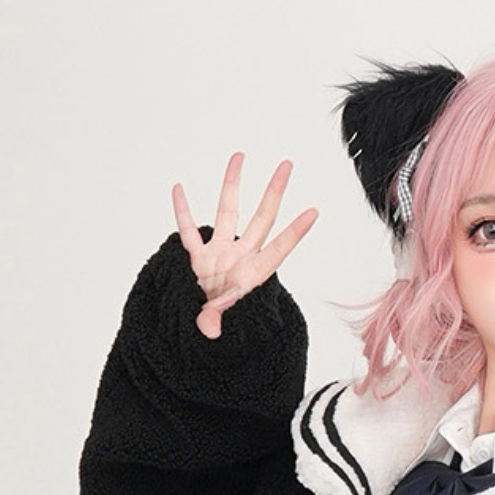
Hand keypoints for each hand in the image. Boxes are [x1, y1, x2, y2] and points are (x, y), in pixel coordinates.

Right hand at [172, 154, 317, 339]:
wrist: (203, 337)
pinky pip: (189, 232)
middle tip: (287, 165)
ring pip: (227, 212)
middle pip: (261, 218)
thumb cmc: (223, 332)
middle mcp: (240, 258)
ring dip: (232, 184)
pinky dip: (182, 211)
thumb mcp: (223, 329)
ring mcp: (220, 255)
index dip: (295, 232)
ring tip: (240, 157)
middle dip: (274, 192)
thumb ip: (217, 322)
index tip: (314, 211)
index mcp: (253, 276)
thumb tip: (209, 327)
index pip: (278, 249)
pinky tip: (179, 188)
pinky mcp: (198, 259)